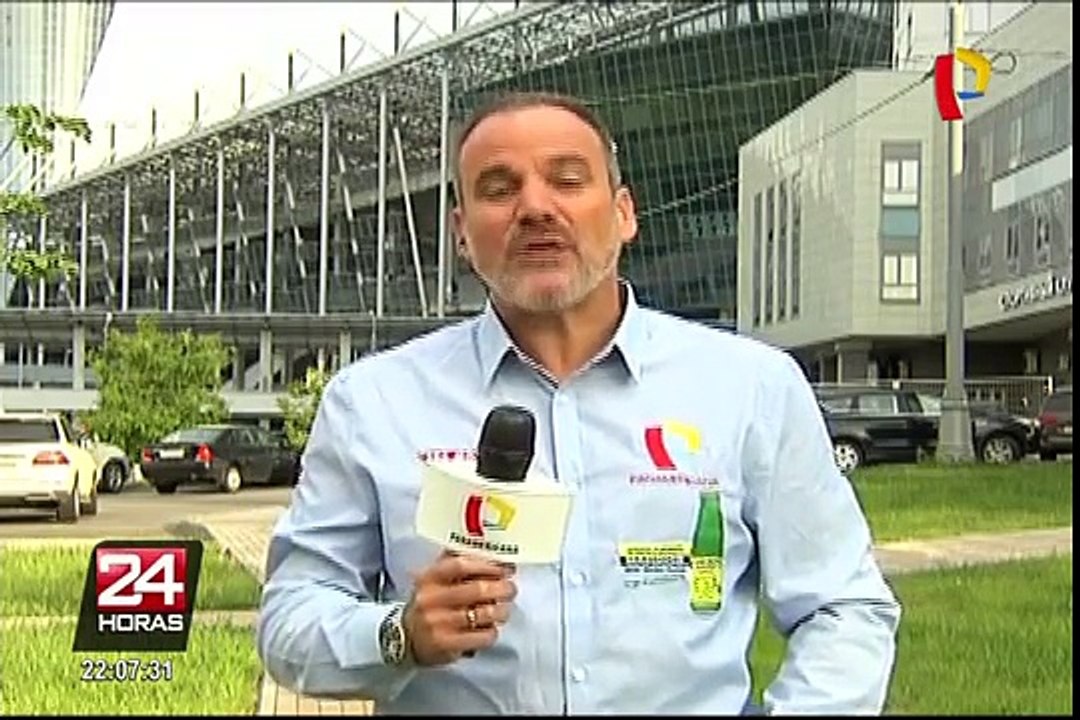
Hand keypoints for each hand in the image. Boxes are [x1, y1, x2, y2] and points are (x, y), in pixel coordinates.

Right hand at [403, 550, 516, 665]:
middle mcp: (430, 599)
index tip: (504, 568)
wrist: (405, 638)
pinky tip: (491, 628)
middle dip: (501, 588)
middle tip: (511, 589)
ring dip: (502, 610)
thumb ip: (456, 562)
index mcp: (429, 578)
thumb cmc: (428, 603)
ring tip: (505, 609)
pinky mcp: (446, 645)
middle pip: (476, 590)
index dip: (487, 565)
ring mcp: (438, 623)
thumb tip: (492, 553)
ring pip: (483, 614)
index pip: (460, 565)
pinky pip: (481, 637)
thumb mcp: (434, 579)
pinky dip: (492, 632)